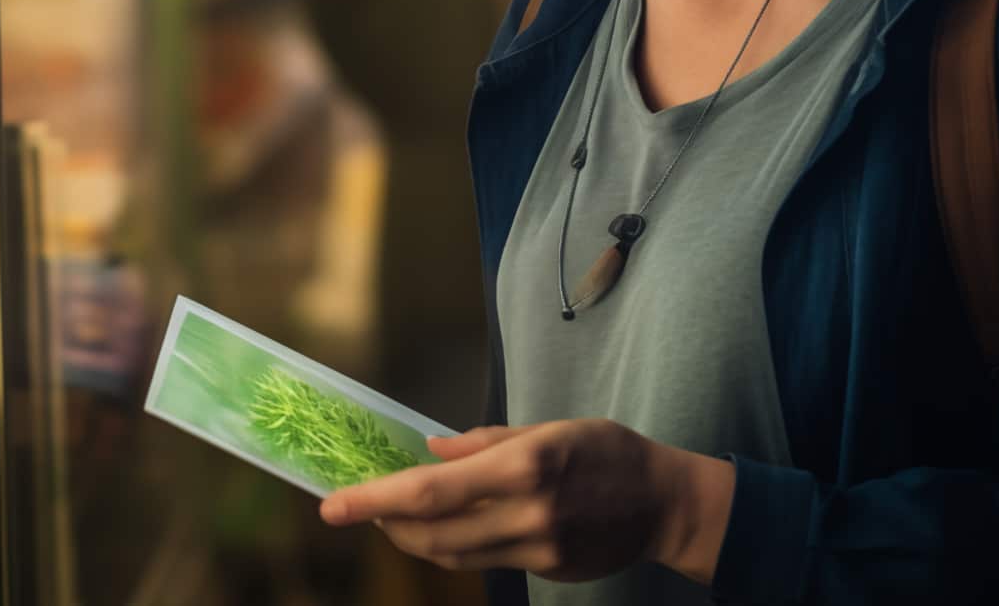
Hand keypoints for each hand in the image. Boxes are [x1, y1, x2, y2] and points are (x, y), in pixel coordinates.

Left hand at [318, 420, 734, 583]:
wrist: (664, 502)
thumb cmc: (607, 450)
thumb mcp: (549, 428)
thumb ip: (486, 442)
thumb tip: (431, 450)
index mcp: (524, 465)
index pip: (430, 490)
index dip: (376, 500)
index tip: (334, 505)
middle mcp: (527, 512)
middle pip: (431, 532)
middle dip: (387, 522)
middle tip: (360, 507)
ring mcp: (537, 548)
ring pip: (451, 555)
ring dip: (414, 538)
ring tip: (394, 519)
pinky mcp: (547, 570)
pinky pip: (482, 562)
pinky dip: (453, 547)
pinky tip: (443, 529)